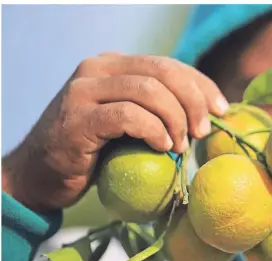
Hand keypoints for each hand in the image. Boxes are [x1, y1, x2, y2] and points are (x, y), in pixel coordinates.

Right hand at [2, 53, 228, 211]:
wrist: (41, 175)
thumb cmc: (94, 154)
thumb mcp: (129, 125)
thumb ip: (156, 111)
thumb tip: (206, 118)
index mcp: (115, 65)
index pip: (169, 65)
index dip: (201, 85)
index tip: (221, 110)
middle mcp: (99, 69)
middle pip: (163, 72)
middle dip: (193, 101)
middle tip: (203, 132)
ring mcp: (85, 91)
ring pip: (148, 90)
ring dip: (175, 119)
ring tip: (182, 146)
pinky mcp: (78, 118)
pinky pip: (128, 116)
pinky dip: (153, 131)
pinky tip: (163, 148)